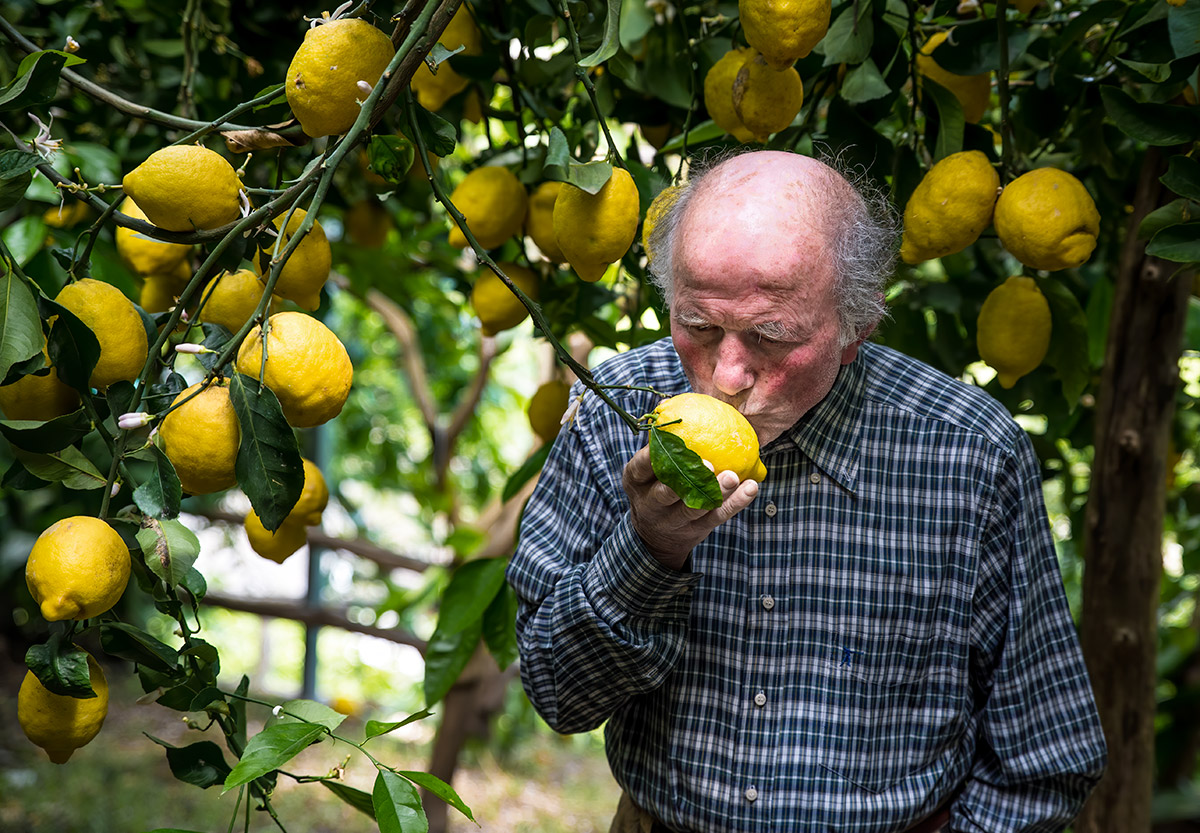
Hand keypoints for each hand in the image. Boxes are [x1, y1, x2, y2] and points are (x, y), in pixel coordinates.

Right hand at [622, 445, 759, 569]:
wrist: (655, 536)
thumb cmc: (654, 485)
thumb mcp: (645, 470)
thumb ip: (660, 444)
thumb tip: (667, 405)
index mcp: (636, 481)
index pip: (641, 467)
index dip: (653, 456)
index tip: (671, 441)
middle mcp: (650, 503)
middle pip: (667, 493)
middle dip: (688, 478)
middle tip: (709, 464)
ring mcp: (673, 520)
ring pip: (695, 507)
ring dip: (717, 491)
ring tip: (733, 476)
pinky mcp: (697, 530)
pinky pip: (718, 516)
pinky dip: (736, 502)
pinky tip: (750, 487)